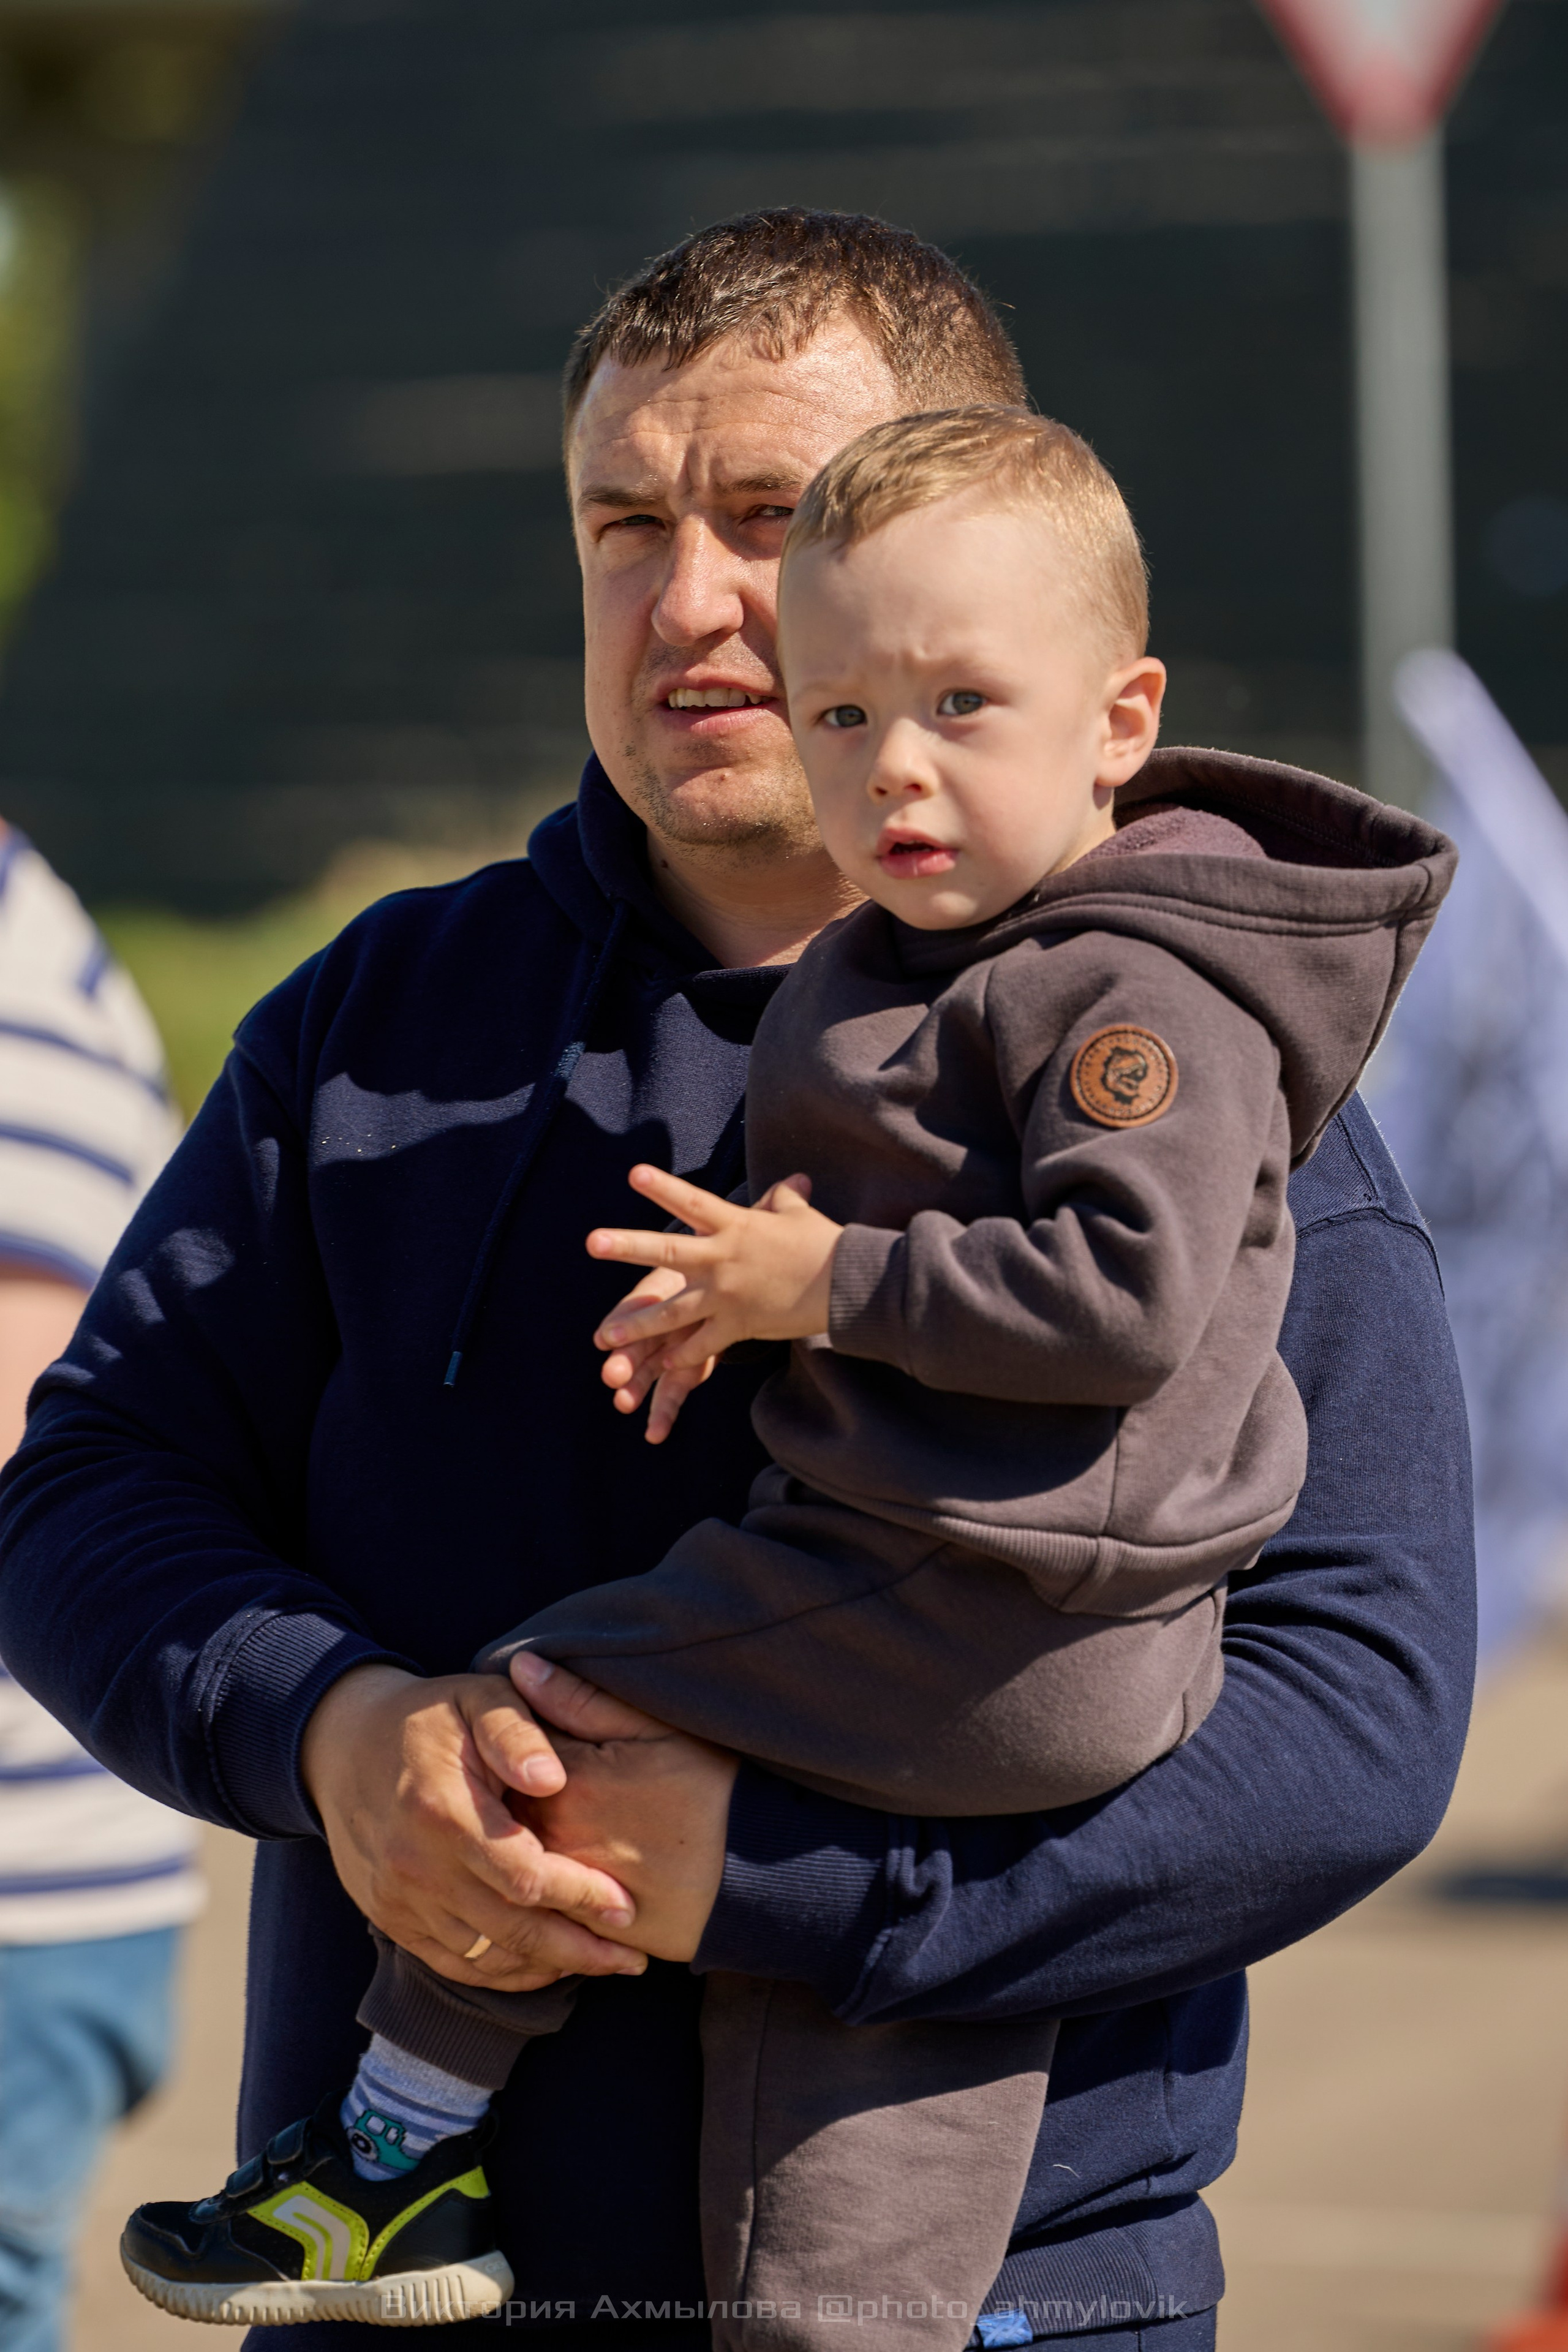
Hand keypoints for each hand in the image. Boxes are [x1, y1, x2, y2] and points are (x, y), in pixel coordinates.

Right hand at [300, 1663, 650, 1992]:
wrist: (342, 1744)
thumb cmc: (430, 1717)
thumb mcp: (478, 1698)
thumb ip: (517, 1732)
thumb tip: (553, 1778)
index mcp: (442, 1812)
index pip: (524, 1877)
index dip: (580, 1897)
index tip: (627, 1908)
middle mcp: (416, 1867)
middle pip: (510, 1932)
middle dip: (579, 1950)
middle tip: (632, 1959)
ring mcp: (398, 1900)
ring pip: (485, 1958)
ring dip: (548, 1967)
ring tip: (601, 1962)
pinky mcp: (390, 1919)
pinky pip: (454, 1965)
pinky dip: (503, 1973)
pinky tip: (545, 1964)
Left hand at [510, 1652, 737, 1963]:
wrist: (759, 1872)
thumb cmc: (712, 1789)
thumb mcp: (654, 1728)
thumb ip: (580, 1700)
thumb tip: (522, 1667)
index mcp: (565, 1784)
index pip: (507, 1754)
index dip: (516, 1744)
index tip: (536, 1743)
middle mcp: (553, 1841)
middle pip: (501, 1811)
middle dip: (507, 1794)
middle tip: (548, 1787)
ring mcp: (564, 1890)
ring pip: (515, 1861)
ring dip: (515, 1843)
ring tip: (559, 1826)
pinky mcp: (581, 1930)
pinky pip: (536, 1910)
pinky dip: (534, 1892)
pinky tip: (557, 1872)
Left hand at [589, 1167, 839, 1412]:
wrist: (847, 1286)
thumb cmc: (824, 1245)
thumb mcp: (799, 1215)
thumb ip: (783, 1199)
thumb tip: (790, 1181)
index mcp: (735, 1227)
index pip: (692, 1203)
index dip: (663, 1188)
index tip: (633, 1173)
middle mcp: (723, 1260)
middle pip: (668, 1253)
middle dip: (627, 1247)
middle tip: (592, 1241)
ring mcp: (727, 1296)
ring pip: (673, 1313)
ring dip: (637, 1327)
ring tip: (604, 1338)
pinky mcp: (738, 1326)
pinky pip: (702, 1346)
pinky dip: (681, 1356)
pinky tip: (659, 1366)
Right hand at [595, 1263, 717, 1444]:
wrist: (725, 1296)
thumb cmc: (700, 1276)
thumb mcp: (693, 1269)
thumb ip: (685, 1270)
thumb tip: (693, 1230)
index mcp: (650, 1301)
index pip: (629, 1314)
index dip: (617, 1327)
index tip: (604, 1339)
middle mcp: (651, 1331)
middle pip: (633, 1348)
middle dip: (622, 1362)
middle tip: (612, 1376)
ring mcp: (664, 1356)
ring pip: (645, 1375)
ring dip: (634, 1391)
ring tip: (623, 1404)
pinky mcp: (683, 1376)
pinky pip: (671, 1397)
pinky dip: (662, 1416)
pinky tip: (654, 1435)